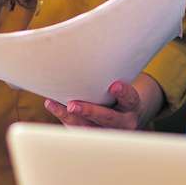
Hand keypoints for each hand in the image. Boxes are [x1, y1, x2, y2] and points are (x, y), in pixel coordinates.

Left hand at [44, 75, 163, 130]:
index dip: (123, 92)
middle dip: (90, 111)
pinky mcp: (94, 136)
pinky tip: (52, 104)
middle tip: (73, 105)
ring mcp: (108, 133)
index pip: (130, 99)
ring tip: (55, 104)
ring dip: (70, 116)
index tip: (113, 85)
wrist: (127, 118)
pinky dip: (63, 117)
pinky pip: (77, 130)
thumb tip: (98, 48)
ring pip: (89, 128)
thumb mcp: (124, 86)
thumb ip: (113, 77)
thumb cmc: (121, 95)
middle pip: (108, 118)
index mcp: (132, 106)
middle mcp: (123, 122)